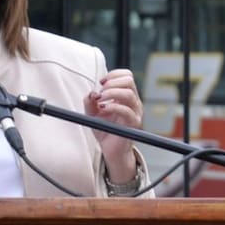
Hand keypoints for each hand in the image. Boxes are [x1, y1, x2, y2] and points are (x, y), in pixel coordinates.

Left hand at [83, 68, 142, 183]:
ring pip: (128, 94)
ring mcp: (135, 112)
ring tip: (100, 101)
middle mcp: (133, 102)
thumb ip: (89, 101)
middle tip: (101, 92)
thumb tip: (92, 93)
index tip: (100, 82)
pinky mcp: (133, 123)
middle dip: (112, 82)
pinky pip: (126, 111)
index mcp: (125, 95)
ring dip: (111, 93)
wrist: (110, 149)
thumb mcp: (92, 113)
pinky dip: (112, 107)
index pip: (126, 75)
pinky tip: (103, 109)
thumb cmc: (104, 129)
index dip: (113, 74)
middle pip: (129, 80)